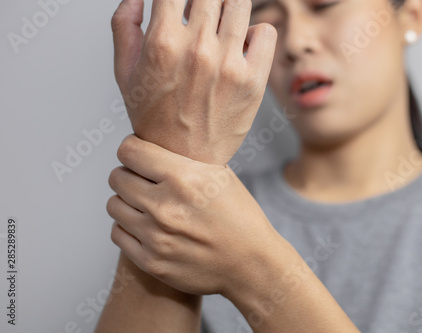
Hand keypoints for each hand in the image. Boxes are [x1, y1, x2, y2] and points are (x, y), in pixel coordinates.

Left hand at [106, 135, 291, 296]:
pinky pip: (118, 233)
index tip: (139, 154)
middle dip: (128, 174)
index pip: (129, 151)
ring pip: (114, 205)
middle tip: (142, 179)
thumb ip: (187, 160)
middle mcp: (165, 207)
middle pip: (117, 177)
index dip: (132, 149)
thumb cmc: (240, 218)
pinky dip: (128, 227)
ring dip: (127, 201)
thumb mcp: (222, 177)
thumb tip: (159, 145)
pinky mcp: (151, 262)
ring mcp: (156, 237)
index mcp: (185, 179)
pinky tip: (146, 225)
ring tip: (145, 203)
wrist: (251, 265)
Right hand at [111, 0, 277, 164]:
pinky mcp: (254, 80)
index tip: (180, 3)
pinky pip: (265, 32)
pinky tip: (241, 44)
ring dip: (229, 8)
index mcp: (163, 43)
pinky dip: (255, 31)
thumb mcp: (125, 73)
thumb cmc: (154, 119)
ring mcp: (229, 64)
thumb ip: (124, 26)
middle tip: (201, 15)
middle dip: (203, 0)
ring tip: (221, 25)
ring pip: (240, 3)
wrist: (183, 160)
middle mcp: (198, 50)